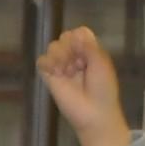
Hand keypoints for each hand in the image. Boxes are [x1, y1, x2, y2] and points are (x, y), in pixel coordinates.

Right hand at [35, 26, 133, 145]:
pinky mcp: (49, 77)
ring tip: (68, 71)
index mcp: (89, 51)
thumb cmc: (103, 89)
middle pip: (65, 37)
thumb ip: (88, 45)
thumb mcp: (102, 62)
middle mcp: (74, 56)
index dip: (80, 39)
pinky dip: (47, 63)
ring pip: (53, 46)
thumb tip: (72, 35)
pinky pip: (41, 61)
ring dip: (61, 56)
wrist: (95, 113)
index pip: (79, 32)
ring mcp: (61, 66)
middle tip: (79, 66)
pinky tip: (57, 72)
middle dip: (71, 49)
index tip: (86, 54)